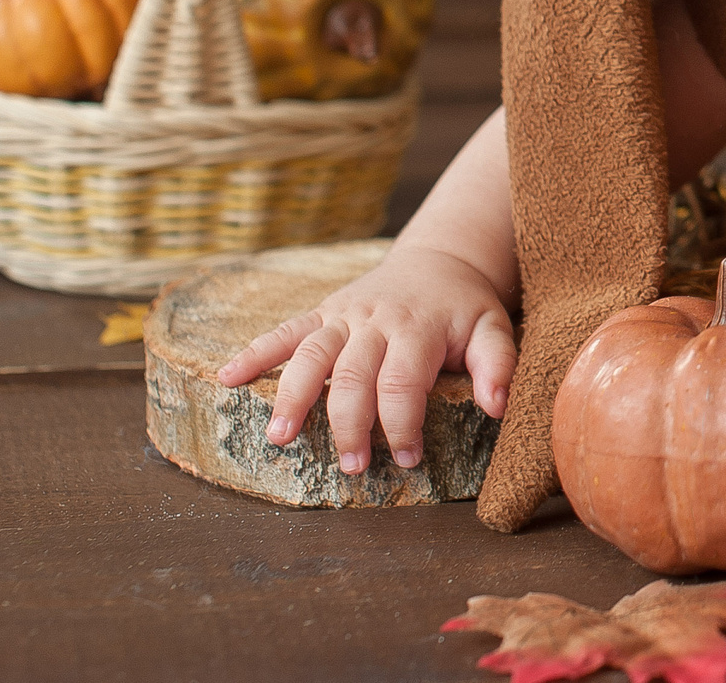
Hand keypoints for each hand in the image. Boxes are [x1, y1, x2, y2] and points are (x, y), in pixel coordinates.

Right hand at [215, 243, 514, 475]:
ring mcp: (344, 314)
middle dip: (349, 425)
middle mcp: (376, 320)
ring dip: (293, 396)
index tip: (406, 458)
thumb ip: (498, 365)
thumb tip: (497, 407)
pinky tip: (227, 377)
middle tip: (351, 466)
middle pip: (352, 376)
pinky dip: (255, 352)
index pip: (402, 383)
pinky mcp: (323, 311)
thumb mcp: (493, 328)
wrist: (440, 261)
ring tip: (279, 436)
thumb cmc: (465, 308)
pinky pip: (285, 330)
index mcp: (418, 328)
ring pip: (311, 354)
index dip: (401, 424)